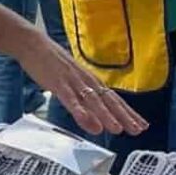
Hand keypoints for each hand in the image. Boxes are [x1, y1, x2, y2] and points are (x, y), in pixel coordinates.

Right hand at [16, 32, 148, 136]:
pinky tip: (88, 123)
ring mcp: (73, 81)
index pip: (114, 99)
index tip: (142, 125)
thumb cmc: (52, 63)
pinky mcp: (58, 83)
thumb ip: (83, 100)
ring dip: (106, 116)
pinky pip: (71, 99)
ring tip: (116, 129)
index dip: (128, 113)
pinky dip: (80, 111)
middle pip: (108, 101)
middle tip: (137, 130)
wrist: (33, 44)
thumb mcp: (71, 82)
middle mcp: (86, 80)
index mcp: (91, 80)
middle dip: (124, 116)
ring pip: (93, 101)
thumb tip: (95, 119)